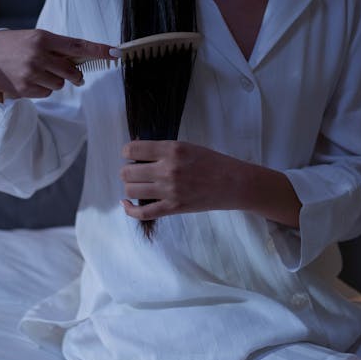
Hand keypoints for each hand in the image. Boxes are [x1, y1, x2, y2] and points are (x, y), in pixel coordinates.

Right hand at [0, 29, 113, 101]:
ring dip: (57, 81)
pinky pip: (48, 93)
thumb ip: (59, 48)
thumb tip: (86, 58)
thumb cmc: (17, 46)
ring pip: (61, 84)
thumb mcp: (36, 39)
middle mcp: (38, 55)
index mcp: (44, 38)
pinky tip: (31, 80)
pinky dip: (44, 89)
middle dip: (76, 75)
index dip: (99, 50)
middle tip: (75, 76)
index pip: (78, 45)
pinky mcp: (25, 88)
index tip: (116, 53)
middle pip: (73, 71)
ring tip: (40, 73)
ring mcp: (31, 73)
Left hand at [119, 140, 241, 219]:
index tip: (132, 155)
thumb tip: (136, 153)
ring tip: (139, 185)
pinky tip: (127, 204)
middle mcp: (168, 169)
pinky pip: (142, 212)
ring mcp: (169, 191)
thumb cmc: (212, 162)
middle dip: (128, 171)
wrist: (233, 183)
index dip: (128, 152)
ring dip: (131, 187)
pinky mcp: (173, 208)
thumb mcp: (187, 147)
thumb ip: (163, 150)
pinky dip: (130, 209)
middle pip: (127, 172)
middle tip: (137, 172)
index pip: (132, 149)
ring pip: (130, 190)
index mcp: (172, 150)